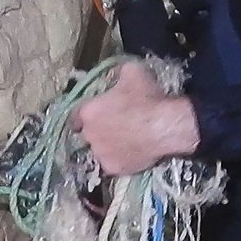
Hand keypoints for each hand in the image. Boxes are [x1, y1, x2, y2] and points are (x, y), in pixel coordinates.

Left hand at [74, 61, 199, 176]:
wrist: (166, 127)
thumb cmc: (147, 98)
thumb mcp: (132, 72)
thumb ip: (118, 73)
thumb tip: (118, 72)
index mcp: (88, 112)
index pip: (75, 116)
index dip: (86, 116)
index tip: (96, 115)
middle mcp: (89, 135)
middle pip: (88, 134)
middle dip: (98, 131)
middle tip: (116, 126)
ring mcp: (101, 154)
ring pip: (100, 150)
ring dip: (108, 146)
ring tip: (126, 141)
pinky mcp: (114, 169)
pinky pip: (113, 164)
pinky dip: (120, 159)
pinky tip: (132, 153)